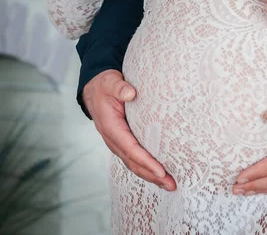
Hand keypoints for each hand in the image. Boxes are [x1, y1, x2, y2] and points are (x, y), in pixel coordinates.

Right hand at [83, 69, 176, 190]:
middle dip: (152, 175)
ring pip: (133, 164)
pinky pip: (134, 159)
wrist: (94, 89)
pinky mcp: (122, 142)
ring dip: (150, 176)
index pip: (130, 148)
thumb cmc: (104, 86)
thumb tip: (130, 93)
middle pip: (133, 162)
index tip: (161, 170)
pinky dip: (146, 168)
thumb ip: (119, 87)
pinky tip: (158, 174)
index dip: (145, 161)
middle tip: (171, 184)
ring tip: (169, 185)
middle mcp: (112, 139)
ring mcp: (117, 142)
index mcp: (110, 126)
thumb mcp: (110, 82)